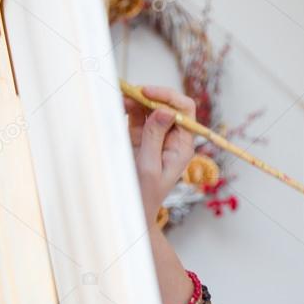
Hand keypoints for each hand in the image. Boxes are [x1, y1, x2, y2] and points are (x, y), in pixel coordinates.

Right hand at [123, 85, 196, 224]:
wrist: (131, 210)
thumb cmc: (144, 194)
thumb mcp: (149, 166)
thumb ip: (155, 137)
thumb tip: (165, 110)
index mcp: (182, 145)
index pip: (185, 110)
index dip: (168, 96)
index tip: (147, 92)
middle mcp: (172, 137)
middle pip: (167, 105)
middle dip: (150, 95)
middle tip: (128, 92)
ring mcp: (156, 136)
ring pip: (150, 108)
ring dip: (137, 99)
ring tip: (120, 97)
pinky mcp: (139, 137)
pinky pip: (136, 116)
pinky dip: (128, 108)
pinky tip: (119, 105)